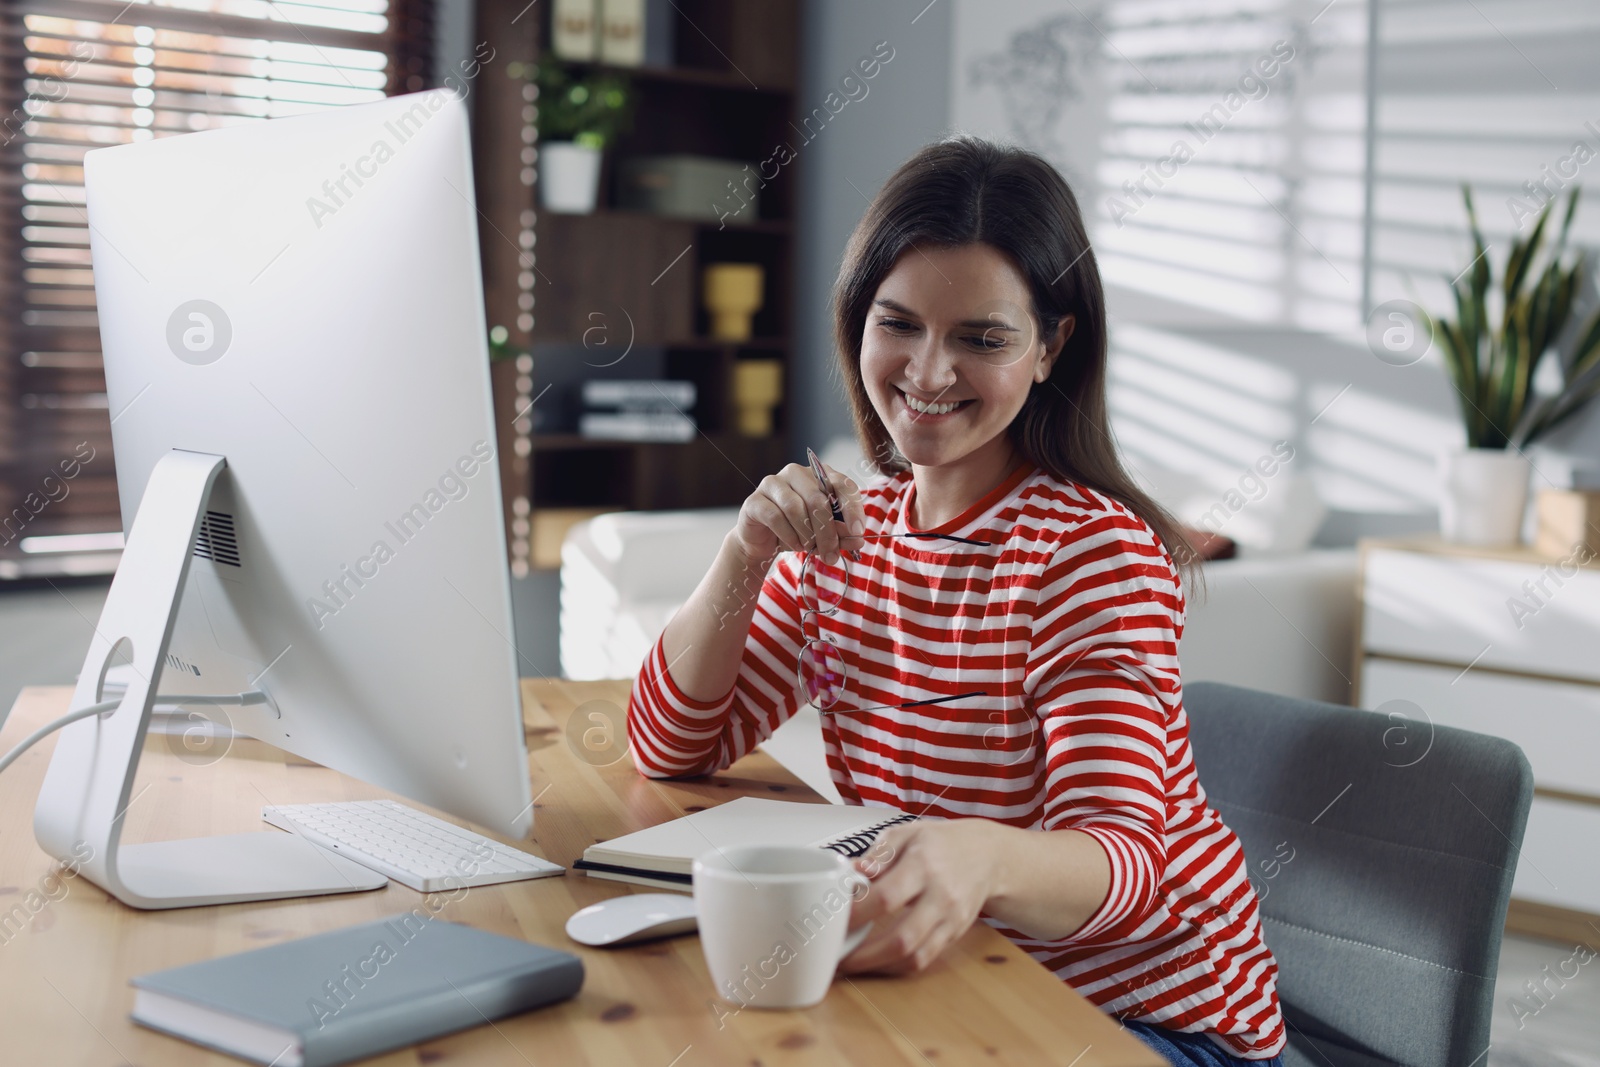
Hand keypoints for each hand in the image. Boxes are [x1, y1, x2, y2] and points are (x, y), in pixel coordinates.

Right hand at [731, 459, 864, 565]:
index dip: (852, 508)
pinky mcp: (755, 500)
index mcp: (820, 475)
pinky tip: (794, 545)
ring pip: (796, 508)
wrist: (763, 541)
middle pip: (818, 500)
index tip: (858, 532)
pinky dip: (789, 535)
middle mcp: (796, 473)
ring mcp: (773, 483)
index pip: (842, 484)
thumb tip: (858, 540)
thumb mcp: (824, 535)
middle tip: (831, 556)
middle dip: (827, 532)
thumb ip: (841, 535)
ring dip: (806, 535)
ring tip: (809, 549)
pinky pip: (776, 517)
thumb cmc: (798, 531)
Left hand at [838, 820, 997, 974]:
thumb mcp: (907, 834)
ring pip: (915, 956)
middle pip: (902, 937)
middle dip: (865, 954)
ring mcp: (951, 919)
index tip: (833, 920)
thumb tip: (852, 872)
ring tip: (852, 963)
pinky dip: (897, 966)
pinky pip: (925, 959)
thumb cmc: (940, 843)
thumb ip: (878, 855)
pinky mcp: (955, 934)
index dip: (857, 913)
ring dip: (878, 966)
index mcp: (923, 865)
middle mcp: (940, 896)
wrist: (986, 855)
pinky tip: (877, 961)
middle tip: (838, 954)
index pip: (886, 896)